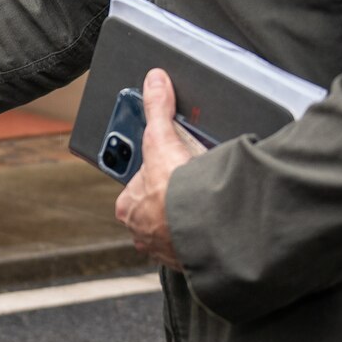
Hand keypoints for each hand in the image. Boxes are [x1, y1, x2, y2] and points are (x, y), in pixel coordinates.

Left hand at [114, 69, 194, 271]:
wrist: (206, 227)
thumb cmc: (176, 190)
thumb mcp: (162, 139)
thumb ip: (158, 109)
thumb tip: (154, 80)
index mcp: (127, 207)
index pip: (137, 188)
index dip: (155, 176)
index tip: (171, 172)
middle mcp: (140, 233)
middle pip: (154, 210)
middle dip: (170, 201)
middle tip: (191, 186)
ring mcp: (164, 250)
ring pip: (172, 231)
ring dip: (186, 221)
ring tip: (204, 205)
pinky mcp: (187, 261)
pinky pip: (192, 248)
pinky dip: (202, 238)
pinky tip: (213, 225)